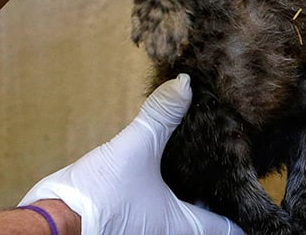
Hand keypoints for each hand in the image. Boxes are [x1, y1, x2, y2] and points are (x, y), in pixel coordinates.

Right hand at [19, 74, 243, 234]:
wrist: (52, 223)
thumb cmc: (98, 198)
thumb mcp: (135, 149)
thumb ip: (161, 117)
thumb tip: (184, 85)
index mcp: (182, 225)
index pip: (227, 227)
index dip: (242, 214)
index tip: (253, 198)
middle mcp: (168, 234)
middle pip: (205, 224)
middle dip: (214, 200)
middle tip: (227, 174)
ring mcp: (146, 231)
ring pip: (179, 219)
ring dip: (187, 199)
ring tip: (198, 170)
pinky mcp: (126, 225)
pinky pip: (156, 214)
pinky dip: (163, 198)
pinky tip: (159, 176)